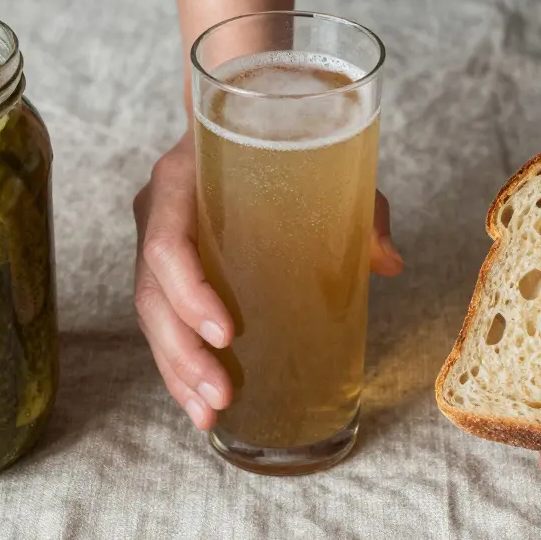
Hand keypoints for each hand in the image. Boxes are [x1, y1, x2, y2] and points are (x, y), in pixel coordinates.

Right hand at [132, 131, 403, 429]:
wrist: (258, 128)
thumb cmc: (290, 149)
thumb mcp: (329, 169)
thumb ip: (360, 209)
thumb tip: (388, 262)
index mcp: (183, 178)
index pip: (167, 242)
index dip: (188, 292)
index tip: (225, 331)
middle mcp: (160, 212)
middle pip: (152, 293)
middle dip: (182, 352)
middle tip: (222, 393)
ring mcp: (159, 245)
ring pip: (152, 318)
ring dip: (177, 371)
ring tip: (210, 412)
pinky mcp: (171, 275)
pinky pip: (164, 325)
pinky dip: (179, 369)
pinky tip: (201, 405)